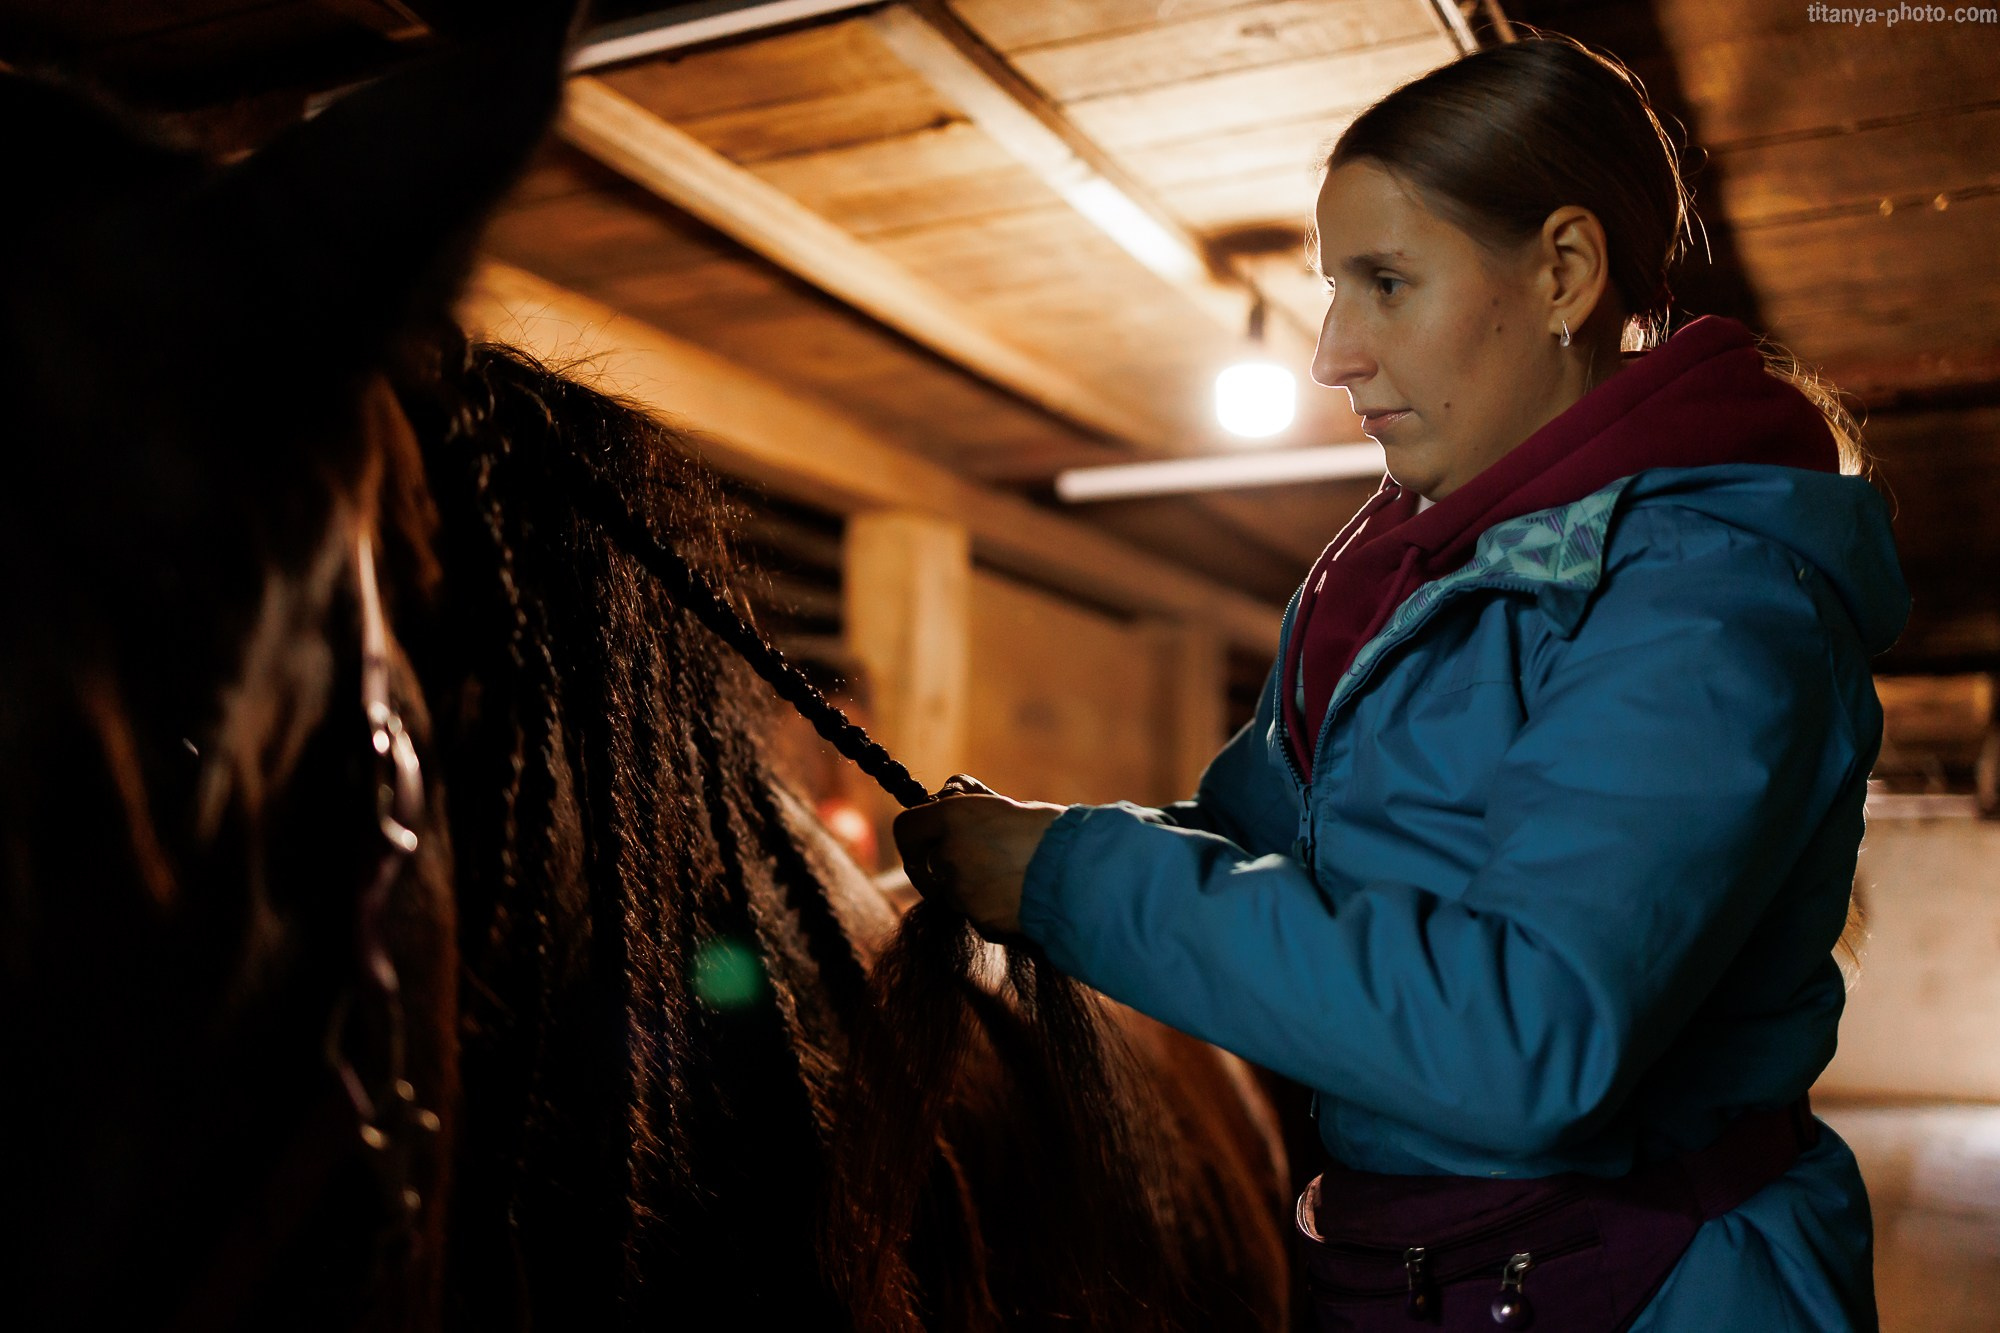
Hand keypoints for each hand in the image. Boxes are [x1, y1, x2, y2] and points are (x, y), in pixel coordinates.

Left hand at [893, 774, 1066, 940]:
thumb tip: (952, 793)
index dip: (913, 836)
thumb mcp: (1006, 806)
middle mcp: (949, 855)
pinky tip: (1022, 895)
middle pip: (931, 864)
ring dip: (973, 885)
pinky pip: (976, 913)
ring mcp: (962, 892)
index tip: (924, 842)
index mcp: (953, 818)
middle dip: (950, 862)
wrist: (1081, 875)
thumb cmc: (1050, 834)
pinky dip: (991, 907)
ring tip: (1014, 874)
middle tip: (984, 856)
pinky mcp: (979, 921)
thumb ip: (971, 804)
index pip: (907, 827)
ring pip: (954, 891)